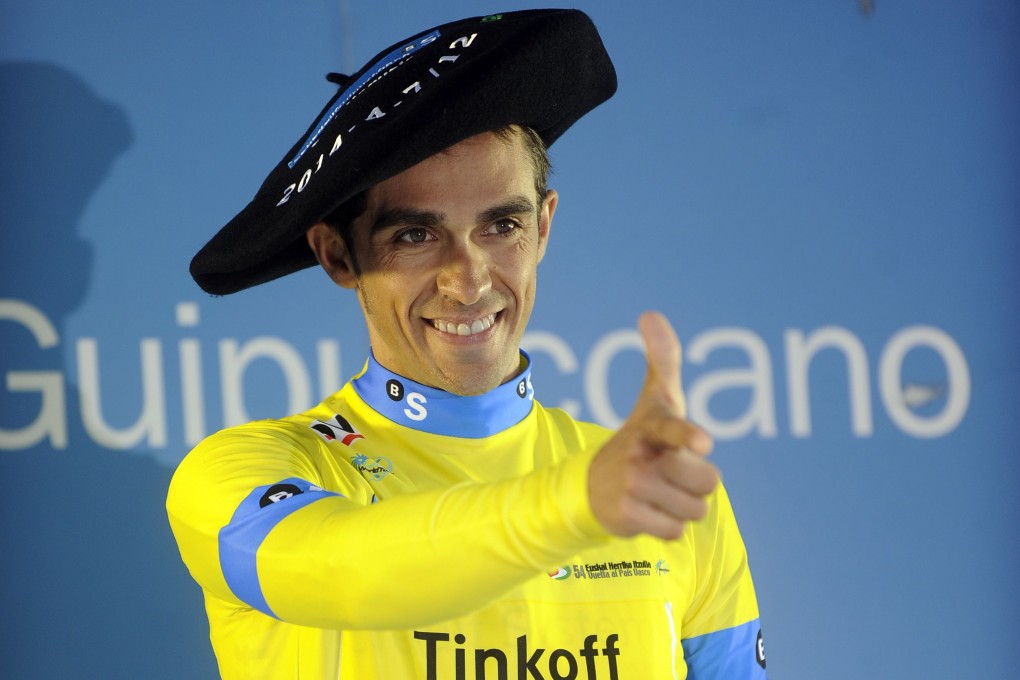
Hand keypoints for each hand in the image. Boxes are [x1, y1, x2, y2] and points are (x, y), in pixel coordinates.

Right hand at [587, 311, 718, 539]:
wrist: (591, 485)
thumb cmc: (641, 437)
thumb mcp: (655, 400)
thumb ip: (662, 359)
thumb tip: (650, 314)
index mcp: (651, 426)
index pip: (672, 427)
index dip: (687, 435)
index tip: (701, 443)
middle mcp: (638, 456)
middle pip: (707, 480)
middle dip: (698, 481)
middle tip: (674, 473)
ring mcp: (631, 488)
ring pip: (695, 509)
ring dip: (684, 505)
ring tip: (661, 492)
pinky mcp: (626, 518)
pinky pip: (675, 530)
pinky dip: (668, 525)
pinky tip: (649, 510)